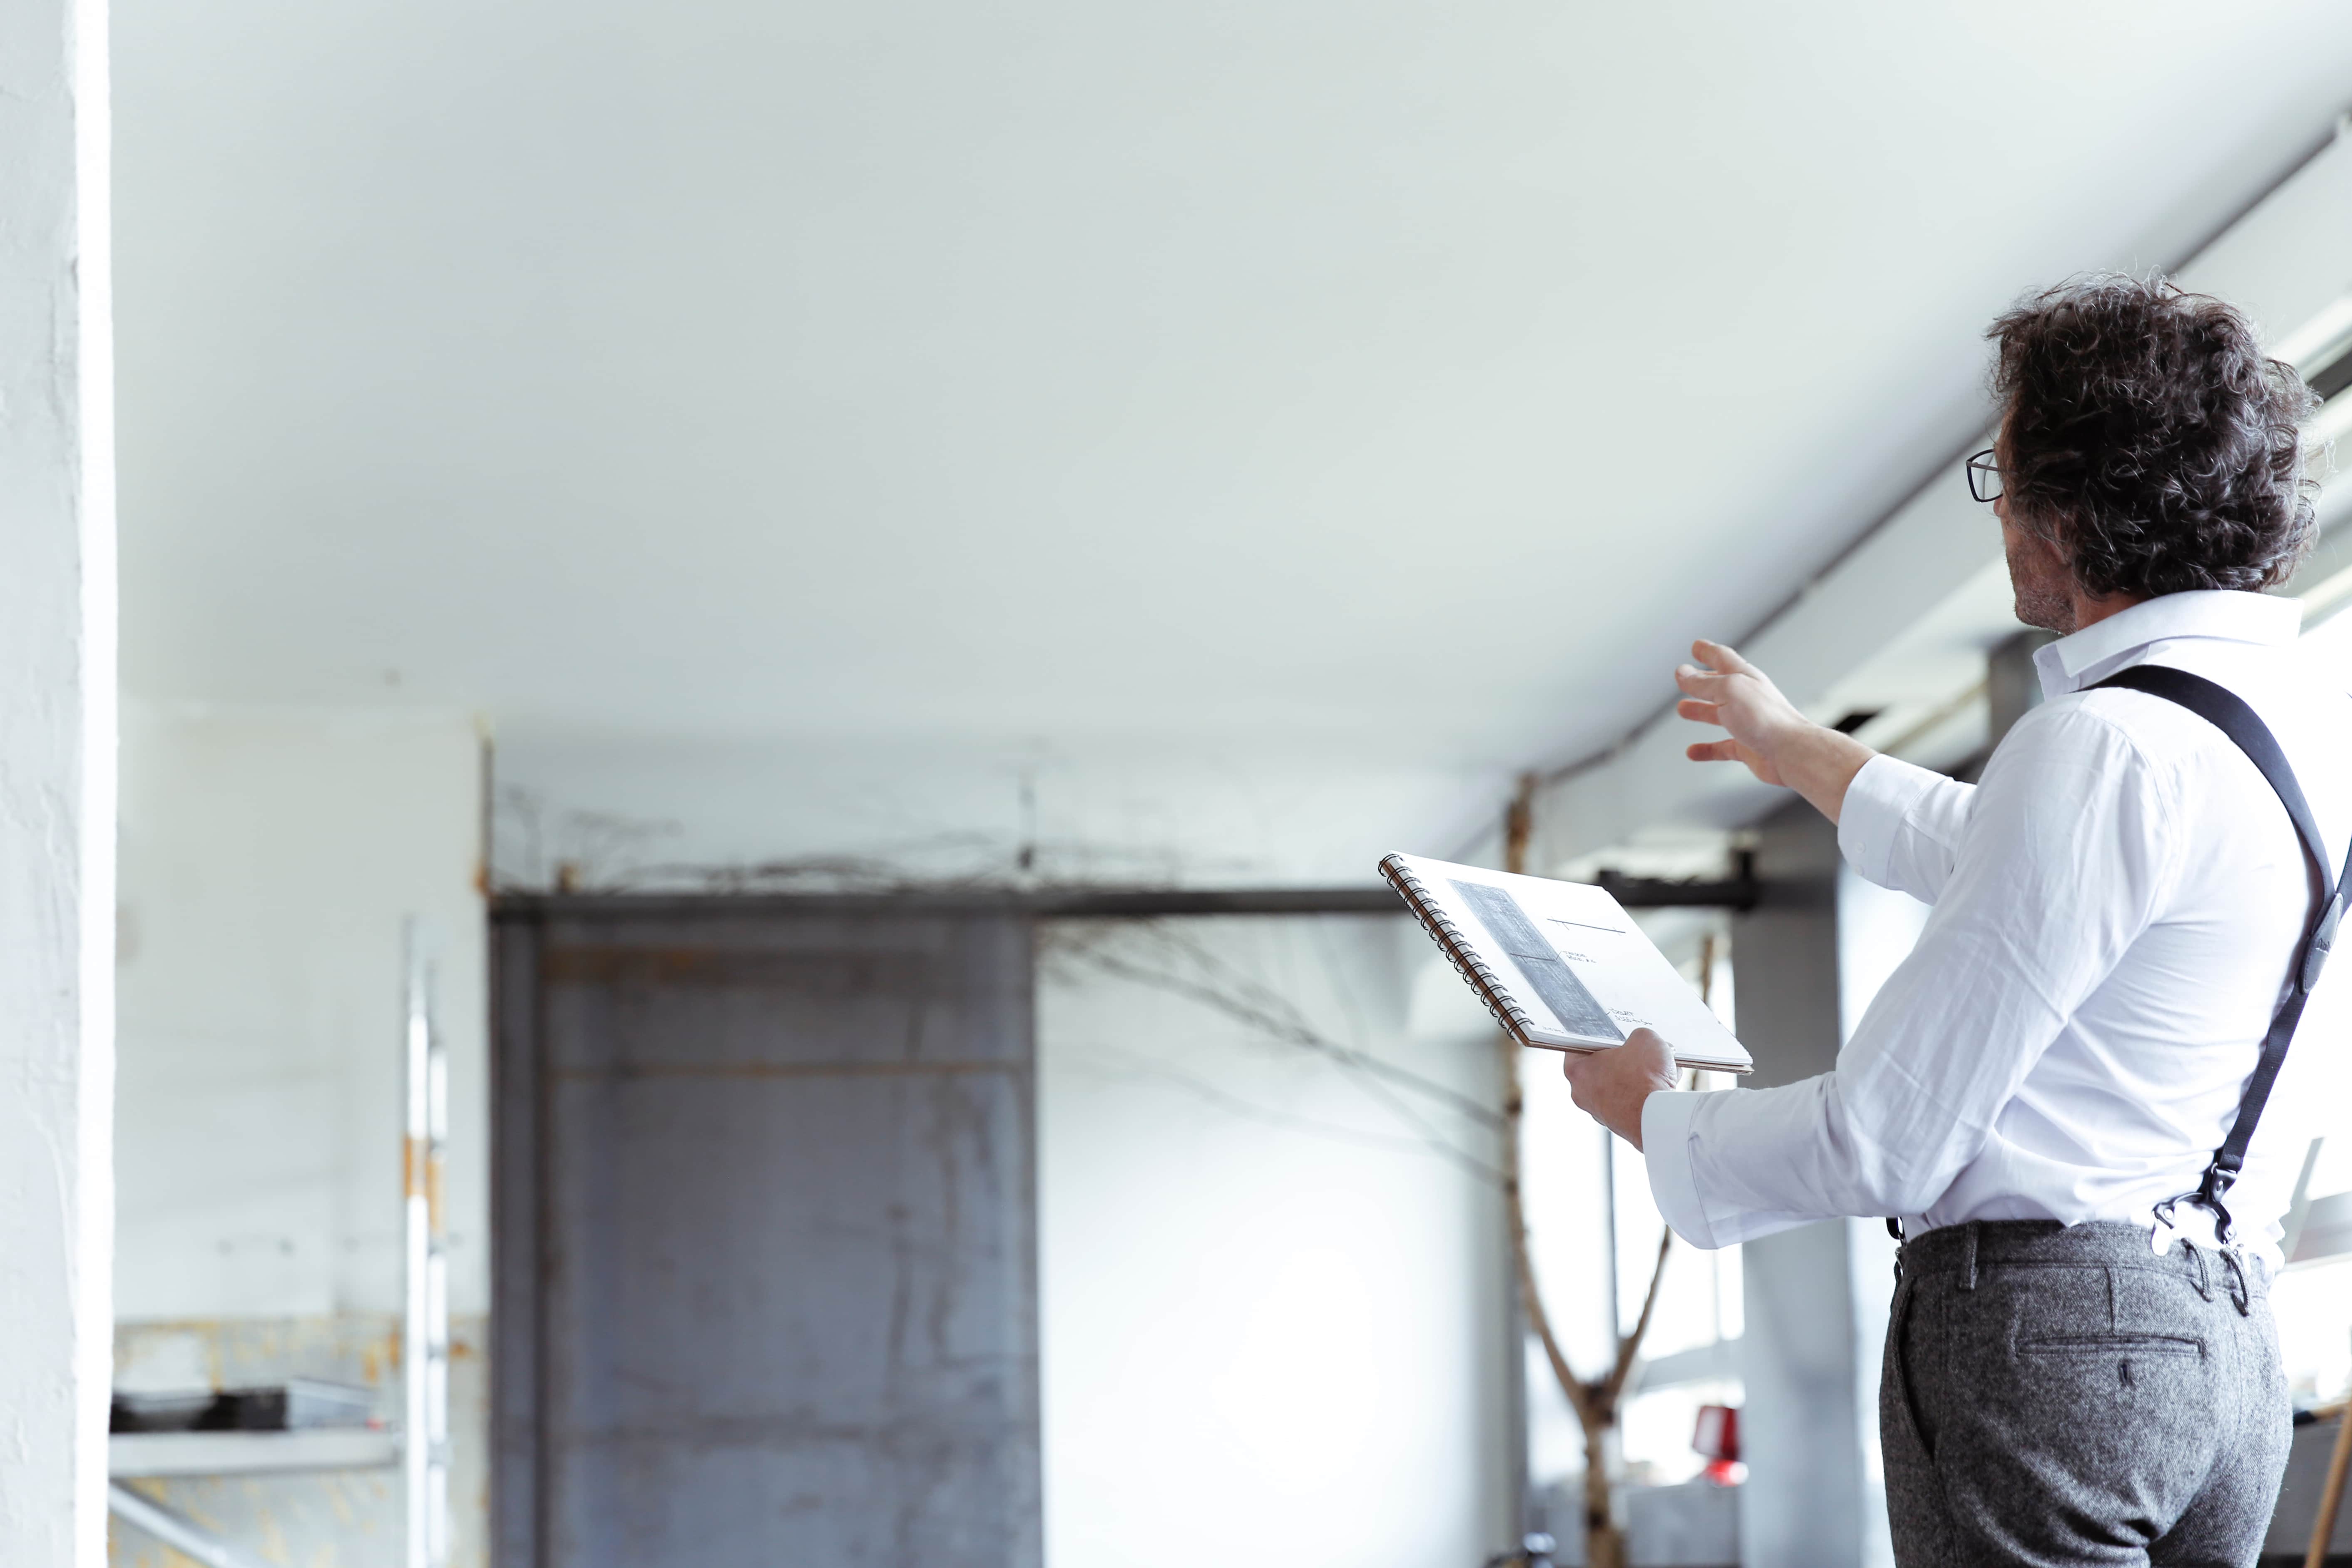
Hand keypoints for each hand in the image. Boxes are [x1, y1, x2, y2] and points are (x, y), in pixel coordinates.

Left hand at [1561, 1029, 1679, 1149]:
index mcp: (1577, 1069)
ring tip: (1660, 1069)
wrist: (1660, 1118)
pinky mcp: (1619, 1124)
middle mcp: (1582, 1093)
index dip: (1604, 1036)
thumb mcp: (1645, 1039)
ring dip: (1640, 1075)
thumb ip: (1638, 1036)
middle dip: (1628, 1057)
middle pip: (1605, 1065)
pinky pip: (1631, 1101)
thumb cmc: (1645, 1079)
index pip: (1584, 1044)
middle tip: (1644, 1051)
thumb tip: (1642, 1043)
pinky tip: (1662, 1086)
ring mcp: (1599, 1111)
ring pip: (1621, 1084)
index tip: (1618, 1035)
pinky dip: (1645, 1093)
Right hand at [1674, 638, 1873, 822]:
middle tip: (1683, 678)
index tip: (1696, 646)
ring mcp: (1748, 723)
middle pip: (1719, 685)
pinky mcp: (1747, 747)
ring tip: (1683, 709)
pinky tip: (1693, 752)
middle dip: (1700, 681)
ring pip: (1719, 714)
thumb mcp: (1728, 691)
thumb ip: (1703, 683)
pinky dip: (1706, 748)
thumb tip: (1681, 673)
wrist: (1791, 752)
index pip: (1723, 658)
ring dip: (1700, 711)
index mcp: (1745, 678)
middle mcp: (1747, 698)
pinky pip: (1722, 747)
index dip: (1708, 651)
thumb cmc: (1766, 718)